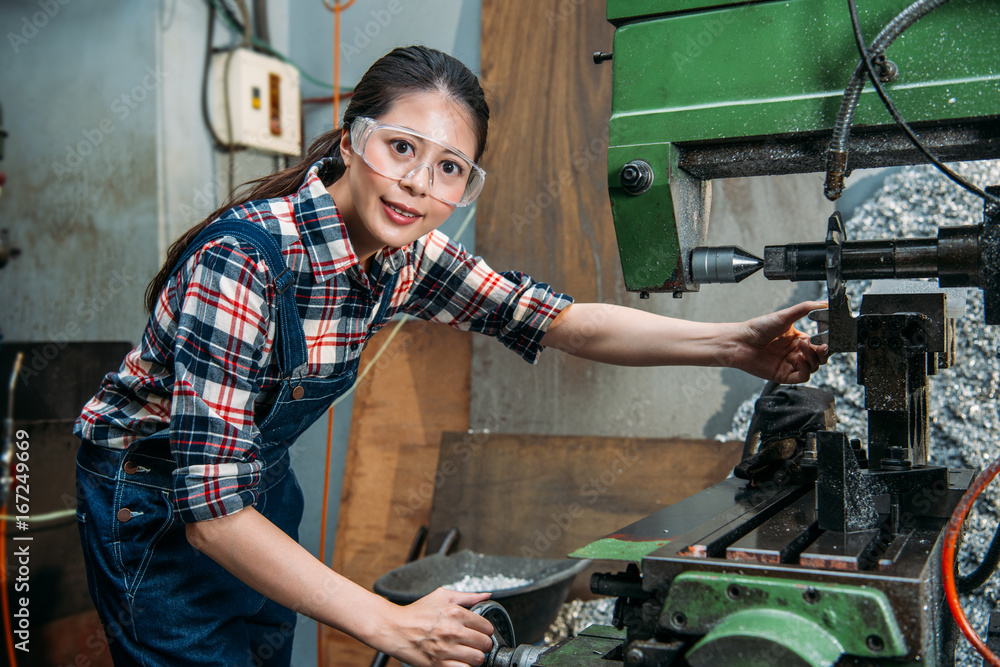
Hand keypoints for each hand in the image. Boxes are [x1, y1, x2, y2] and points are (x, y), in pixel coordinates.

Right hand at [376, 588, 494, 666]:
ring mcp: (445, 649)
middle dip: (483, 645)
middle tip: (476, 644)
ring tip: (468, 653)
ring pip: (477, 659)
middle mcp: (452, 631)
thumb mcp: (442, 596)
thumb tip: (486, 596)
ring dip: (475, 657)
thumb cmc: (416, 613)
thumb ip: (467, 596)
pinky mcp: (438, 664)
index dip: (485, 631)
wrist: (393, 628)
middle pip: (485, 644)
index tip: (481, 632)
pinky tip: (459, 661)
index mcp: (456, 613)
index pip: (487, 627)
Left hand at [730, 300, 828, 383]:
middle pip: (820, 357)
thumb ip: (806, 308)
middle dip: (822, 352)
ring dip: (812, 357)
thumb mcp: (785, 315)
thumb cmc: (758, 328)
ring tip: (801, 347)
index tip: (827, 337)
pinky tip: (798, 358)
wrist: (740, 341)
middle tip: (818, 344)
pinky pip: (803, 376)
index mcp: (798, 339)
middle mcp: (796, 353)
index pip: (820, 344)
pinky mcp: (784, 375)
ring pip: (813, 367)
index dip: (826, 342)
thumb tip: (824, 302)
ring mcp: (790, 365)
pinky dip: (805, 368)